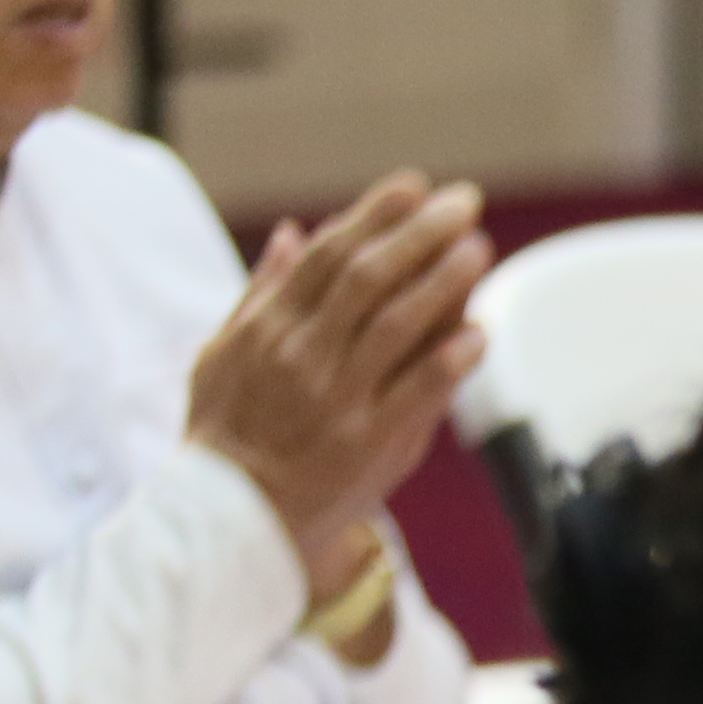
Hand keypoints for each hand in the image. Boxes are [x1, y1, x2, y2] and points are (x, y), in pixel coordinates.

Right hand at [182, 174, 492, 595]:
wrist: (231, 516)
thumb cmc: (227, 431)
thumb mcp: (223, 352)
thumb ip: (263, 292)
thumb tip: (293, 232)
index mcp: (269, 329)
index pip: (328, 257)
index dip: (373, 216)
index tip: (413, 186)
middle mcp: (304, 356)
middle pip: (369, 279)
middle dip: (419, 234)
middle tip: (462, 202)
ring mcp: (338, 399)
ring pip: (397, 325)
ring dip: (443, 282)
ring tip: (477, 248)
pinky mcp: (370, 442)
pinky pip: (418, 391)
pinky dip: (449, 357)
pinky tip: (479, 329)